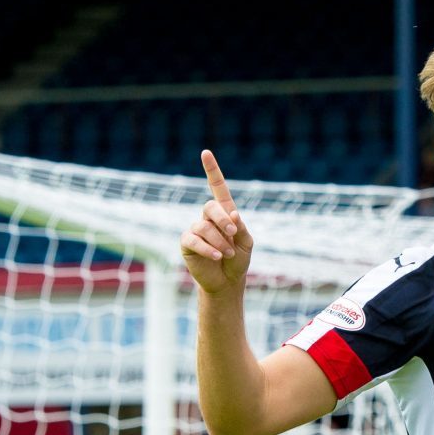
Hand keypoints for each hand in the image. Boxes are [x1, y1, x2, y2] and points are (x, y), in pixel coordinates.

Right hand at [180, 150, 253, 293]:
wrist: (227, 282)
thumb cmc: (238, 260)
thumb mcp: (246, 243)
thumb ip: (241, 228)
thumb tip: (233, 212)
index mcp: (224, 213)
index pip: (217, 188)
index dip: (212, 171)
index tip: (205, 153)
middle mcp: (208, 218)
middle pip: (210, 206)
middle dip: (223, 219)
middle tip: (233, 233)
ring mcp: (196, 229)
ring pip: (204, 226)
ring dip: (219, 241)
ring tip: (227, 254)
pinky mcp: (187, 243)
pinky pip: (194, 240)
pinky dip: (207, 248)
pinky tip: (216, 257)